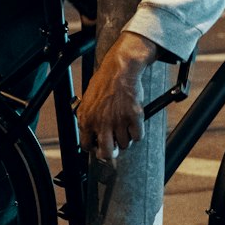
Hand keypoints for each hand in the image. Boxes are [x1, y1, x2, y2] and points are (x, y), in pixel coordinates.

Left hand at [77, 31, 158, 161]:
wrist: (119, 70)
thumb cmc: (103, 83)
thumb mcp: (86, 101)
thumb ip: (86, 119)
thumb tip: (90, 137)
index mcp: (86, 120)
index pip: (86, 146)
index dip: (93, 147)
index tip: (98, 144)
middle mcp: (101, 123)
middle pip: (106, 153)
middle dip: (110, 153)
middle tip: (113, 147)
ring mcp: (118, 121)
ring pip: (124, 145)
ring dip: (125, 139)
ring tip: (124, 126)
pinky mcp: (134, 117)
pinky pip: (137, 137)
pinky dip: (137, 133)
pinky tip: (133, 124)